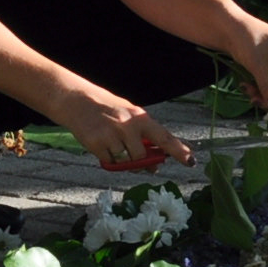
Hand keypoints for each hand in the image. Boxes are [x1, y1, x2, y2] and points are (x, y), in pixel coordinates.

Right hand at [54, 86, 192, 170]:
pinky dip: (108, 159)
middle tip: (132, 156)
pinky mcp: (96, 143)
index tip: (190, 161)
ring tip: (114, 145)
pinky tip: (103, 146)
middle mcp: (128, 125)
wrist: (77, 100)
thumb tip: (154, 165)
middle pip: (142, 157)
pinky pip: (109, 162)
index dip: (179, 150)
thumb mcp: (129, 118)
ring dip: (123, 160)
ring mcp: (111, 135)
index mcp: (140, 117)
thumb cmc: (107, 110)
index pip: (164, 137)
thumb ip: (143, 139)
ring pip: (126, 162)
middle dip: (139, 162)